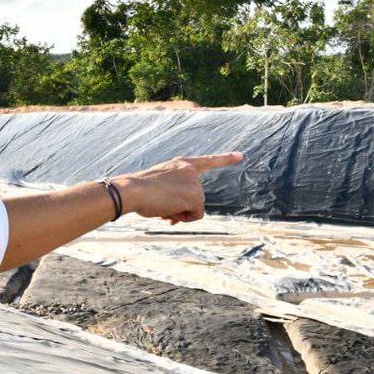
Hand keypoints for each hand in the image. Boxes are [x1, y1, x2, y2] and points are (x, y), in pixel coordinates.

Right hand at [114, 152, 243, 224]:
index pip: (208, 160)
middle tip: (162, 205)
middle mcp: (191, 170)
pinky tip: (169, 211)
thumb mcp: (159, 187)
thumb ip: (173, 195)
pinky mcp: (195, 195)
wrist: (132, 190)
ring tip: (162, 206)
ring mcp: (194, 182)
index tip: (241, 155)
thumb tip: (174, 216)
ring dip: (180, 213)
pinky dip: (185, 218)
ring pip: (195, 208)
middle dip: (182, 207)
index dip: (225, 158)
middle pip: (196, 197)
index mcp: (182, 164)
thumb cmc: (139, 190)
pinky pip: (196, 215)